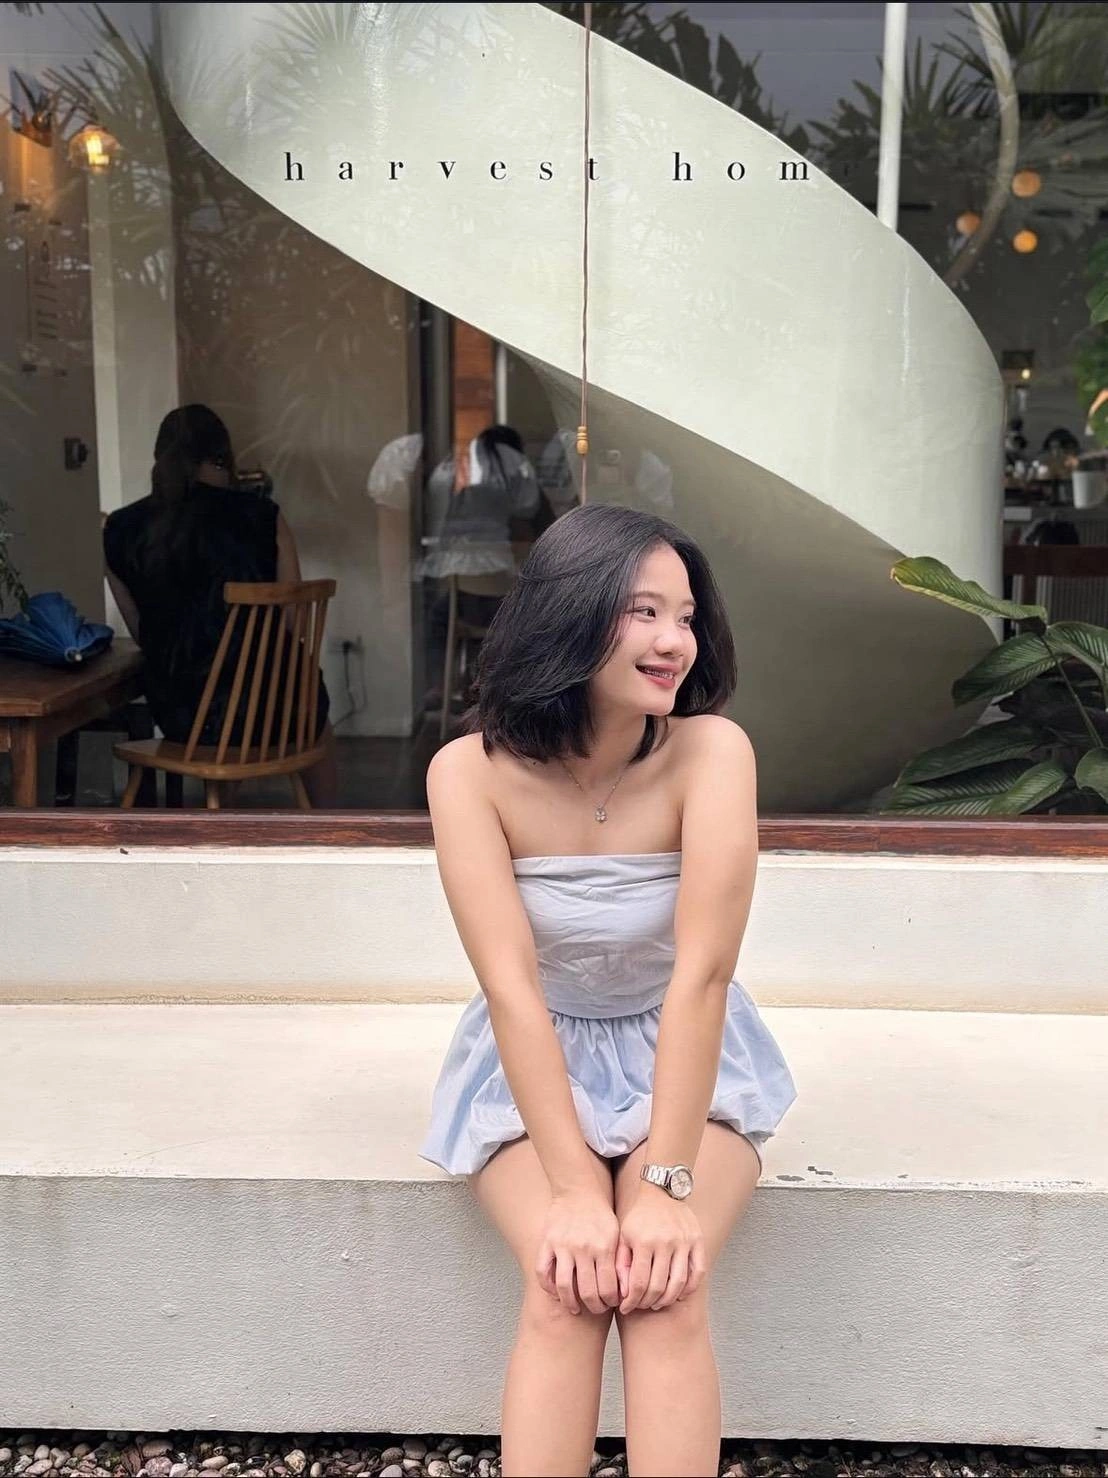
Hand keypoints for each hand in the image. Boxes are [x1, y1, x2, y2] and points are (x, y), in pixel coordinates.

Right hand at [535, 1188, 621, 1314]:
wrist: (578, 1189)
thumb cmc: (600, 1214)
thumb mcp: (616, 1234)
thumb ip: (620, 1262)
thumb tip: (625, 1292)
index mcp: (603, 1247)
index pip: (608, 1287)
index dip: (612, 1301)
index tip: (613, 1303)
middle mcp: (582, 1248)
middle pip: (587, 1292)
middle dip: (594, 1307)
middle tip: (597, 1308)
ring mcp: (562, 1246)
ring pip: (564, 1287)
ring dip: (571, 1304)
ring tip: (576, 1308)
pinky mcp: (546, 1242)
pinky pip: (542, 1272)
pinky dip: (548, 1288)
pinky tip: (556, 1294)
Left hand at [615, 1186, 705, 1313]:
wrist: (661, 1192)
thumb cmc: (639, 1217)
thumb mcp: (623, 1235)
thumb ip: (621, 1264)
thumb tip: (622, 1293)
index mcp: (644, 1241)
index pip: (639, 1283)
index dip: (632, 1301)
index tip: (626, 1308)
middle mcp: (665, 1242)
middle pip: (659, 1286)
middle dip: (648, 1302)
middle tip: (642, 1306)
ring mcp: (684, 1241)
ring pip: (679, 1283)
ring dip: (668, 1299)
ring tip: (658, 1303)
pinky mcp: (698, 1240)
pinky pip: (698, 1272)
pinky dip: (690, 1288)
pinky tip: (679, 1294)